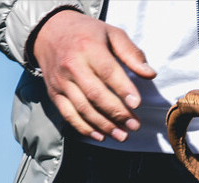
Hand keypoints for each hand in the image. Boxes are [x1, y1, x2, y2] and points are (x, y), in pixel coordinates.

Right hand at [31, 10, 155, 142]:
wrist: (48, 31)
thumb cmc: (87, 33)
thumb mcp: (111, 33)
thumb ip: (131, 53)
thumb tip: (150, 74)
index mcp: (88, 48)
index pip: (107, 71)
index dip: (123, 89)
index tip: (137, 104)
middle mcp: (72, 65)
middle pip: (95, 94)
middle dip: (116, 113)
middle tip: (134, 126)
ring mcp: (61, 81)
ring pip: (82, 108)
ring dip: (103, 125)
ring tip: (122, 136)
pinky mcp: (54, 92)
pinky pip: (68, 114)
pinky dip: (84, 128)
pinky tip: (100, 136)